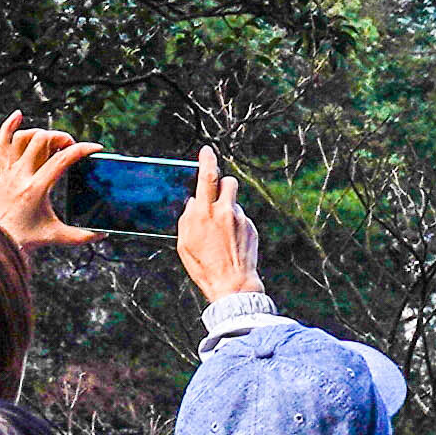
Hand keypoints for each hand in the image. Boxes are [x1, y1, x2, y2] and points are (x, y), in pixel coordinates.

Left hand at [0, 120, 91, 249]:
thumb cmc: (24, 237)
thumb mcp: (55, 236)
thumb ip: (81, 236)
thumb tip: (102, 234)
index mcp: (36, 188)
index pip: (62, 159)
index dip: (82, 149)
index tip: (95, 148)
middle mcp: (21, 175)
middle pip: (42, 140)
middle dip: (62, 138)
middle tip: (71, 149)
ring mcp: (10, 171)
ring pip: (23, 137)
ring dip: (41, 134)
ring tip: (53, 143)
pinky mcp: (3, 171)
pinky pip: (2, 142)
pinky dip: (8, 126)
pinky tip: (18, 115)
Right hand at [179, 158, 260, 308]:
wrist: (232, 283)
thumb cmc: (204, 266)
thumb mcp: (185, 243)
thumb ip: (187, 219)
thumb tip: (193, 203)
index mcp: (204, 213)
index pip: (207, 176)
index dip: (207, 160)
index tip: (207, 151)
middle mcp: (224, 211)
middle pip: (227, 181)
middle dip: (221, 182)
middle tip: (215, 194)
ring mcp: (240, 218)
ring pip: (234, 200)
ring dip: (227, 206)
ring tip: (220, 227)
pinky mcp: (251, 227)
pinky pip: (241, 218)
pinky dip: (234, 224)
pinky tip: (229, 242)